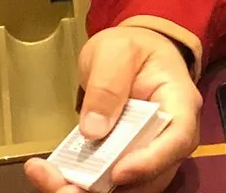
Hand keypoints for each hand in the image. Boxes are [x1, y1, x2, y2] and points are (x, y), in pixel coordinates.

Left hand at [24, 26, 200, 192]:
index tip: (117, 173)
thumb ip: (108, 84)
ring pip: (128, 187)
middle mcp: (169, 136)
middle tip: (63, 187)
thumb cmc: (131, 47)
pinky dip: (76, 184)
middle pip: (152, 176)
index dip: (152, 162)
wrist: (130, 53)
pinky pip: (106, 184)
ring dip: (87, 191)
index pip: (178, 138)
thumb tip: (94, 130)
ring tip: (47, 178)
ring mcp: (148, 153)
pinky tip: (46, 172)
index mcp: (178, 102)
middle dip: (108, 189)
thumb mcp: (116, 51)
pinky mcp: (125, 161)